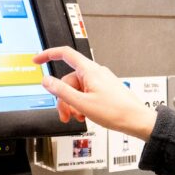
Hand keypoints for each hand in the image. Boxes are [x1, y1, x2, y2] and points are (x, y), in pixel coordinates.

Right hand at [33, 47, 156, 139]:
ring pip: (77, 89)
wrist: (137, 121)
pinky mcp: (105, 90)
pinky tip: (86, 115)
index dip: (48, 55)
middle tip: (65, 114)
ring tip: (78, 117)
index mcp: (90, 71)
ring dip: (73, 104)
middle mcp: (95, 73)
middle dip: (64, 98)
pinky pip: (87, 93)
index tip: (37, 60)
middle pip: (69, 80)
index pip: (65, 54)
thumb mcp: (82, 104)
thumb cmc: (116, 112)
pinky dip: (82, 104)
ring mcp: (101, 81)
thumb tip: (47, 81)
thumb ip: (62, 92)